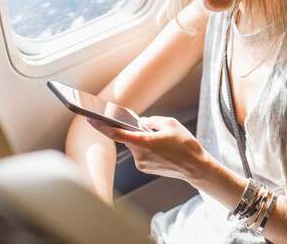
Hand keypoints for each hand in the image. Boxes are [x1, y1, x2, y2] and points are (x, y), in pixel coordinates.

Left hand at [87, 116, 208, 182]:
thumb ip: (151, 121)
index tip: (91, 118)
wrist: (196, 167)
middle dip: (137, 131)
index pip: (116, 134)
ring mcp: (142, 164)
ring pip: (136, 145)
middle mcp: (139, 155)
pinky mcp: (145, 168)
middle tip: (154, 129)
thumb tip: (141, 123)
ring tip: (163, 141)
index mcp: (144, 142)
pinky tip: (162, 149)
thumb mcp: (170, 123)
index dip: (102, 126)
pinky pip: (141, 153)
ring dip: (144, 140)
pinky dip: (147, 148)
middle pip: (129, 138)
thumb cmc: (185, 145)